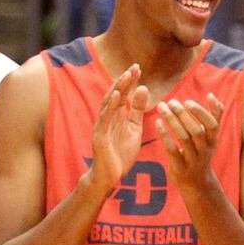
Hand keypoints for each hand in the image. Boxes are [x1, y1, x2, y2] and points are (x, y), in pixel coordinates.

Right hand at [89, 64, 147, 192]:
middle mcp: (108, 117)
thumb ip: (137, 111)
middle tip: (135, 67)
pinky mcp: (100, 136)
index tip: (139, 68)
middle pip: (115, 94)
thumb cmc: (121, 154)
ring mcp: (102, 126)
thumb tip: (143, 88)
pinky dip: (110, 106)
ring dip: (117, 89)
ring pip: (109, 104)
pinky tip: (117, 96)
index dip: (129, 81)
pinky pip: (105, 119)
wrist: (110, 176)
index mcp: (117, 115)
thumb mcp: (134, 129)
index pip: (123, 94)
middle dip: (124, 81)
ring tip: (126, 76)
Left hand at [157, 94, 223, 191]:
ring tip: (162, 107)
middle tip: (171, 102)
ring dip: (172, 121)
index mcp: (213, 140)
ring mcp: (193, 160)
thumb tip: (212, 95)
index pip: (212, 125)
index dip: (201, 112)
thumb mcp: (211, 136)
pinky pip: (172, 149)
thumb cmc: (201, 152)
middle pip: (196, 130)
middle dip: (183, 115)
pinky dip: (164, 135)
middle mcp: (205, 150)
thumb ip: (214, 116)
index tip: (188, 101)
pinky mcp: (180, 167)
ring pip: (183, 138)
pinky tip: (157, 122)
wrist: (197, 183)